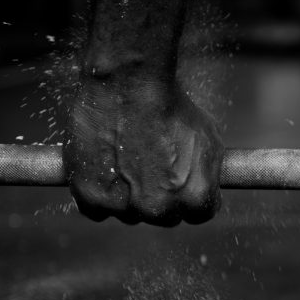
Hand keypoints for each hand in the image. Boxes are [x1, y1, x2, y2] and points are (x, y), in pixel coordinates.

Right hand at [64, 79, 223, 226]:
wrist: (130, 83)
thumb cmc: (172, 106)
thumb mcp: (209, 140)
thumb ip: (208, 173)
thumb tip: (208, 185)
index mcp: (196, 198)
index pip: (198, 214)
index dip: (190, 194)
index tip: (181, 180)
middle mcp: (161, 208)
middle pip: (163, 216)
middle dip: (161, 197)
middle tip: (151, 167)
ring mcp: (124, 206)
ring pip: (129, 214)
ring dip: (128, 197)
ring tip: (126, 160)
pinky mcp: (90, 196)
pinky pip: (96, 210)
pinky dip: (98, 195)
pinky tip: (104, 170)